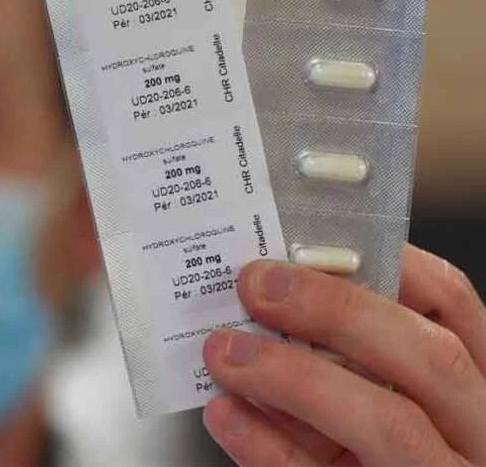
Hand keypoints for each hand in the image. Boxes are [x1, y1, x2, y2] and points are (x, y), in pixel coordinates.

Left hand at [201, 245, 485, 465]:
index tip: (322, 242)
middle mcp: (471, 434)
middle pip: (427, 358)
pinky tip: (226, 415)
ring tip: (225, 351)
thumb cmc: (384, 447)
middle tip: (256, 285)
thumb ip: (354, 357)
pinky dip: (268, 448)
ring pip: (386, 423)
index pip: (453, 307)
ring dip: (294, 377)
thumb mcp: (392, 397)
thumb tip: (273, 301)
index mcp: (472, 389)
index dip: (393, 265)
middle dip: (336, 311)